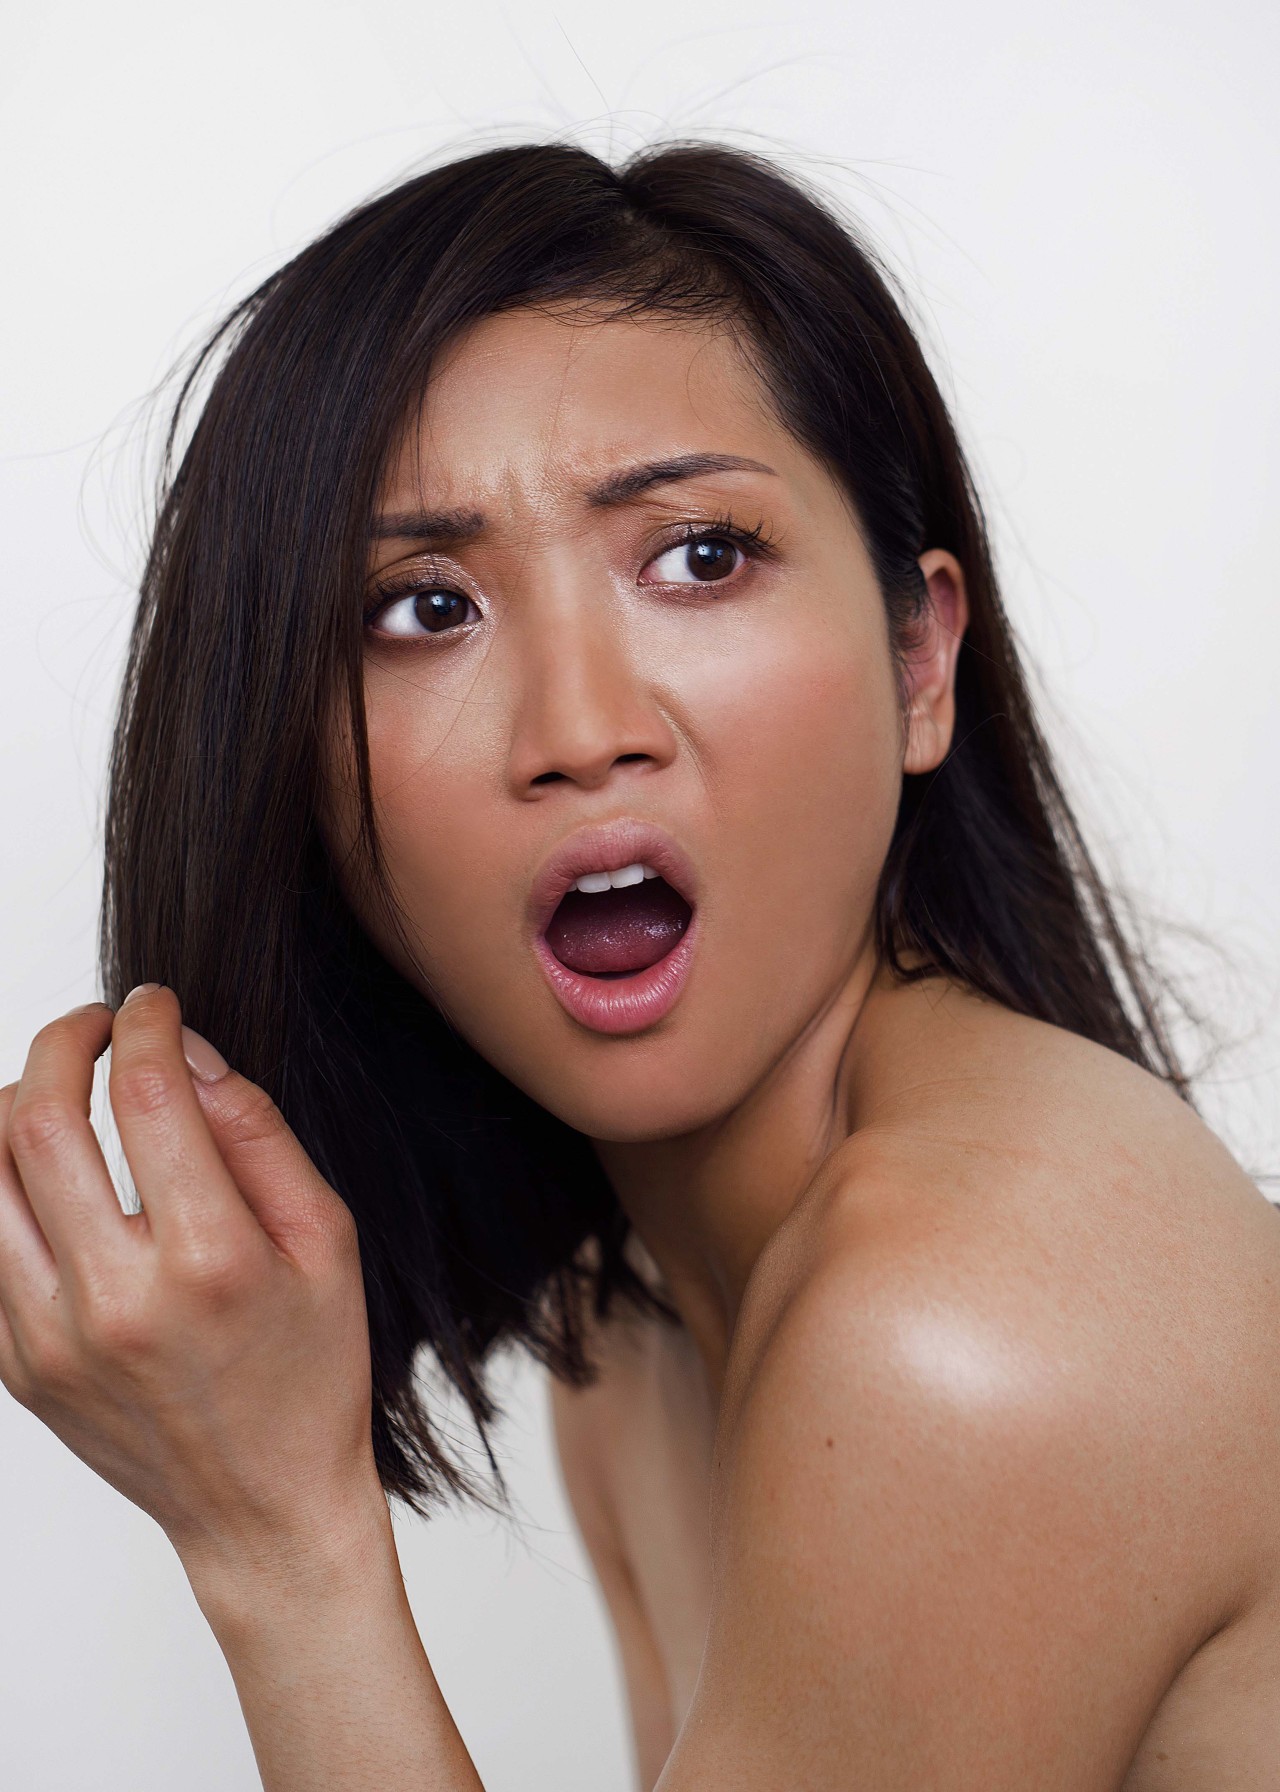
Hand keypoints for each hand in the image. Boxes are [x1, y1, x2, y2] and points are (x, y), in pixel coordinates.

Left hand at [0, 985, 380, 1585]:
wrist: (262, 1509)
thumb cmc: (310, 1368)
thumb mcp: (328, 1238)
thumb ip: (259, 1133)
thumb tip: (188, 1055)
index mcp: (210, 1261)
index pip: (144, 1095)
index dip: (143, 1024)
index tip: (152, 1004)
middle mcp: (117, 1300)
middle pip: (38, 1119)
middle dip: (62, 1042)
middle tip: (95, 1026)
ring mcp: (50, 1340)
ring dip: (12, 1106)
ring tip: (58, 1092)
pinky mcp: (16, 1367)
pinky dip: (0, 1187)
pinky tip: (45, 1173)